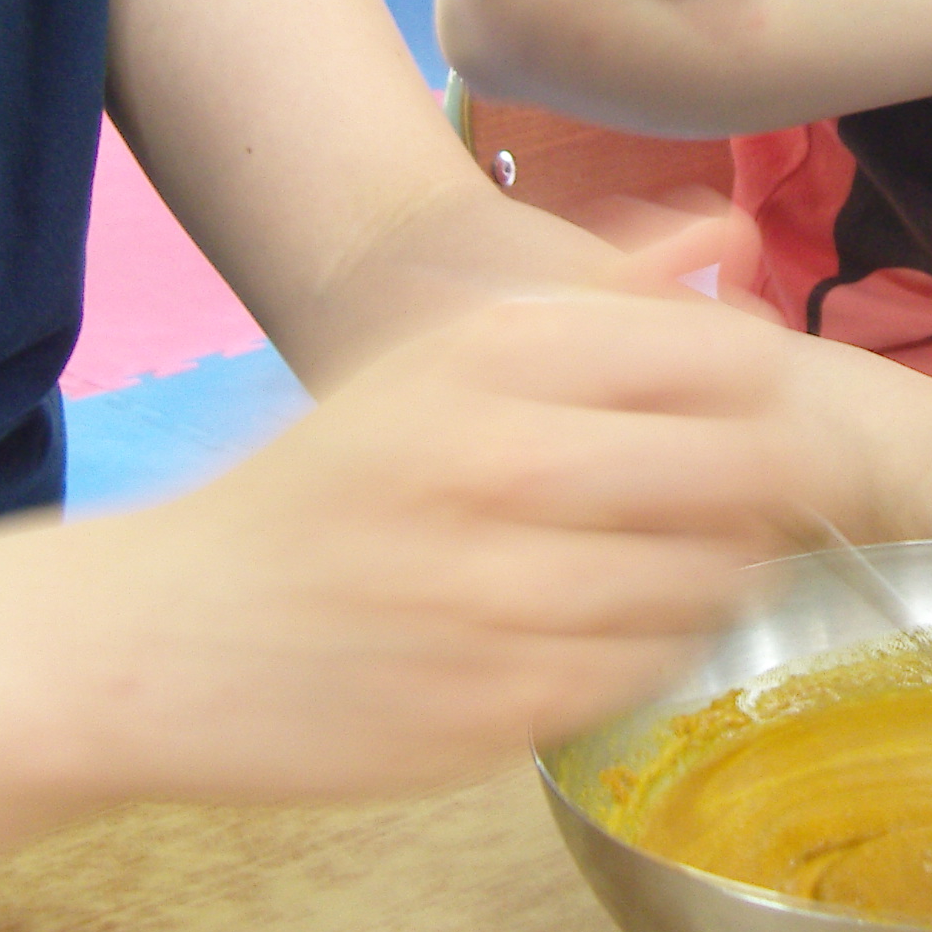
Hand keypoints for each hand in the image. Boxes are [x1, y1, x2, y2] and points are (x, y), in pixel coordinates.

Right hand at [49, 292, 817, 803]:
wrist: (163, 636)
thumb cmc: (317, 488)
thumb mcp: (432, 357)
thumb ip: (592, 294)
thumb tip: (722, 228)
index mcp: (484, 357)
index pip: (712, 350)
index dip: (759, 379)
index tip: (750, 401)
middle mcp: (497, 464)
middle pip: (736, 466)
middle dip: (767, 481)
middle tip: (745, 494)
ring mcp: (500, 594)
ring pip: (708, 577)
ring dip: (723, 569)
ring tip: (684, 559)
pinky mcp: (498, 704)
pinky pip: (650, 667)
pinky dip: (659, 645)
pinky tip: (618, 624)